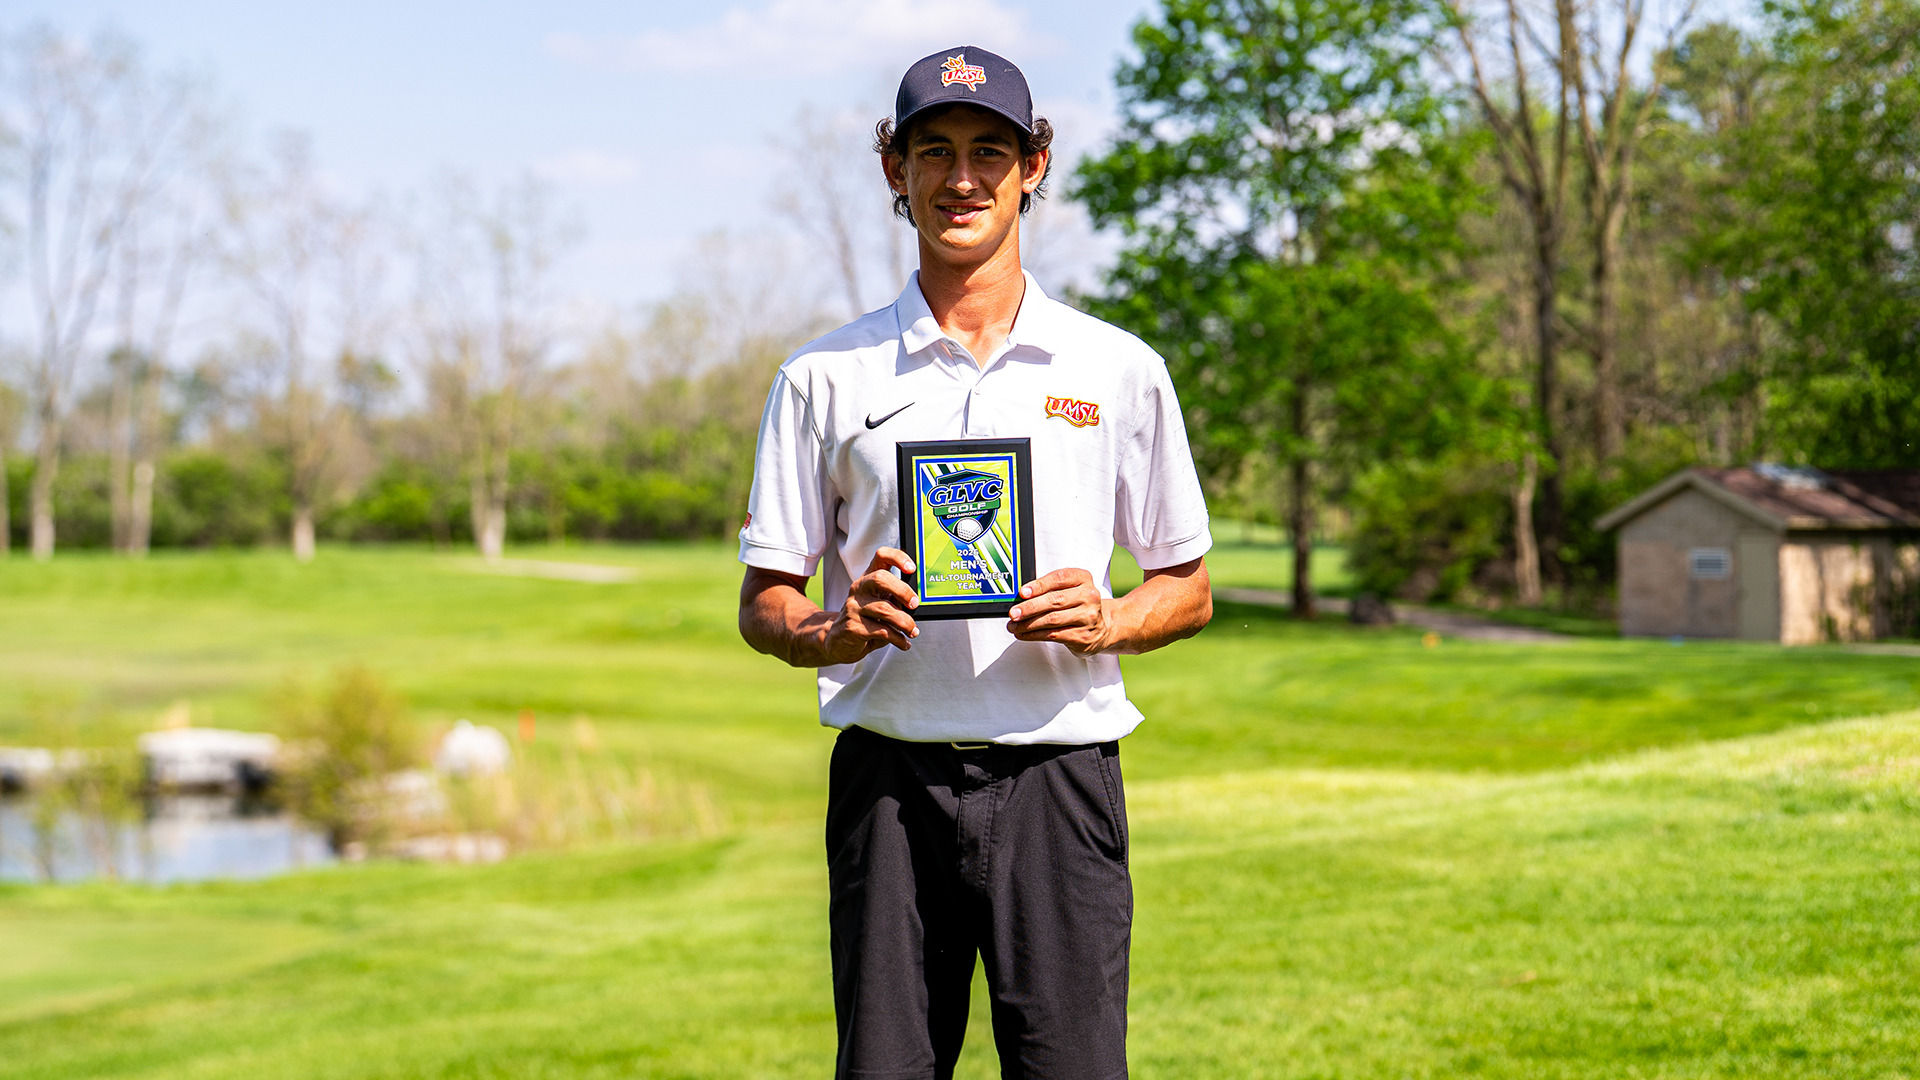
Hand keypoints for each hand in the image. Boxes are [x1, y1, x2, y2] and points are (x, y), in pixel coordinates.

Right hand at [821, 548, 920, 662]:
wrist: (836, 641)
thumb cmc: (863, 620)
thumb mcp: (879, 604)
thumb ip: (895, 599)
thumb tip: (916, 603)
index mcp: (868, 579)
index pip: (881, 556)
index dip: (898, 558)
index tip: (912, 568)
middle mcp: (859, 589)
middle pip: (880, 578)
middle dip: (903, 591)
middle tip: (914, 604)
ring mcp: (853, 608)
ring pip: (884, 609)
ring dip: (905, 622)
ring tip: (913, 631)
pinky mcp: (853, 627)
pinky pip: (882, 631)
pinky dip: (898, 638)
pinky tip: (903, 643)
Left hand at [1007, 568, 1110, 656]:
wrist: (1103, 628)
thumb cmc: (1080, 606)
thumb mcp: (1070, 590)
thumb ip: (1050, 590)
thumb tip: (1022, 597)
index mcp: (1083, 579)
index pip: (1059, 578)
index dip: (1039, 585)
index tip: (1022, 592)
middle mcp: (1089, 597)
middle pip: (1054, 600)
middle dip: (1029, 607)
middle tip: (1014, 612)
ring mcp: (1088, 617)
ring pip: (1052, 620)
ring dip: (1028, 624)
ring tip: (1014, 625)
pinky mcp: (1082, 636)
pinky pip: (1053, 635)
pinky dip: (1034, 635)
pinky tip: (1024, 634)